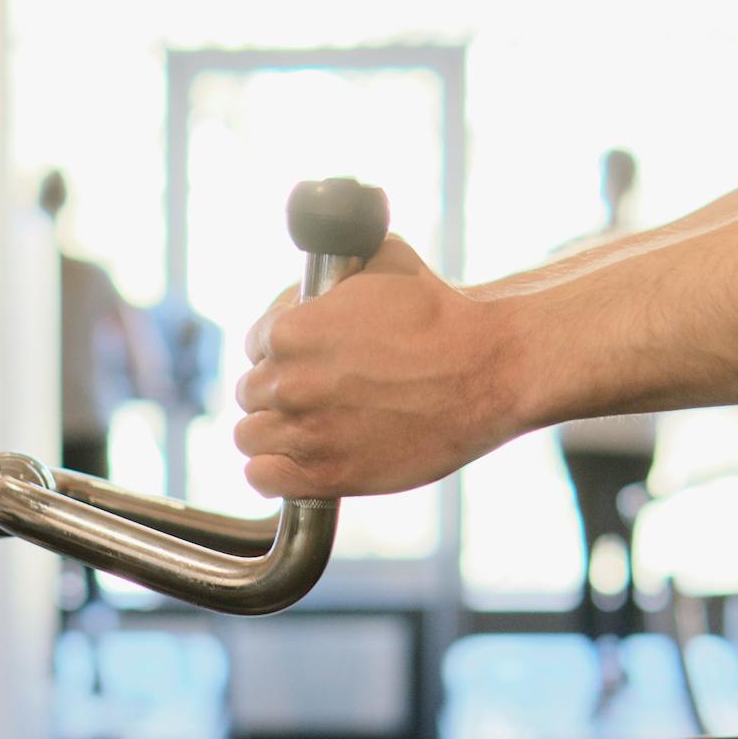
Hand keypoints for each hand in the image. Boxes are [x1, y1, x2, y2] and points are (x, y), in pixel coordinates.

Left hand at [236, 239, 520, 497]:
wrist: (488, 372)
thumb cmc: (442, 315)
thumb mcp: (385, 260)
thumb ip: (338, 263)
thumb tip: (322, 264)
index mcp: (292, 331)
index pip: (254, 343)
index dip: (277, 349)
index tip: (300, 358)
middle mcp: (290, 383)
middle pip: (250, 391)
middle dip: (276, 389)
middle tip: (310, 392)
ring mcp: (306, 432)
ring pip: (249, 436)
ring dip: (270, 431)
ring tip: (299, 427)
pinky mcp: (328, 474)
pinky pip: (262, 477)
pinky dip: (270, 471)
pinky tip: (291, 461)